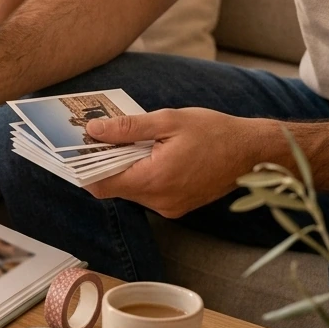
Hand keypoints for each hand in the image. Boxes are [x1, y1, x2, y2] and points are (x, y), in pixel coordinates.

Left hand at [84, 107, 268, 216]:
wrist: (255, 153)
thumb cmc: (215, 133)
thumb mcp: (168, 120)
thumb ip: (128, 128)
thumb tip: (94, 131)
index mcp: (154, 180)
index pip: (101, 184)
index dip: (84, 168)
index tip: (74, 150)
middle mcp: (159, 201)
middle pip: (115, 186)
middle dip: (103, 163)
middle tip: (96, 136)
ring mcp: (170, 207)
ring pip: (130, 189)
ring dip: (123, 167)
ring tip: (124, 140)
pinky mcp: (177, 205)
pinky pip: (148, 191)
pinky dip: (141, 173)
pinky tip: (146, 151)